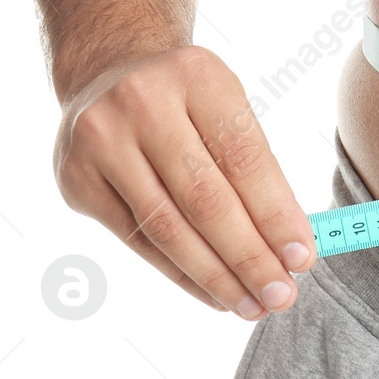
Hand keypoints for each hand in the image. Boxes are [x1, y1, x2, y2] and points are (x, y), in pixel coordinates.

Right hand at [54, 46, 315, 318]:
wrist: (109, 73)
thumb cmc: (188, 102)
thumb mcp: (228, 108)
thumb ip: (258, 171)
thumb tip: (291, 247)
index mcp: (196, 77)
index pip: (245, 159)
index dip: (276, 215)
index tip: (303, 259)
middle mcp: (141, 103)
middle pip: (205, 199)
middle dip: (249, 257)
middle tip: (281, 297)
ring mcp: (100, 141)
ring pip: (167, 228)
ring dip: (216, 276)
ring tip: (251, 305)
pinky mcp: (75, 179)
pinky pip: (138, 240)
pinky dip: (180, 273)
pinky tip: (213, 293)